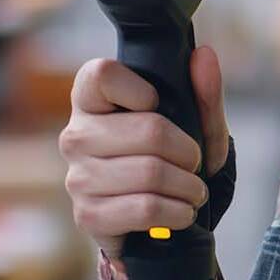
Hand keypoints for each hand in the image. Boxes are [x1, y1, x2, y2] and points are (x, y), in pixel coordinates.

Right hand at [60, 47, 229, 262]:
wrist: (156, 225)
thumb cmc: (170, 162)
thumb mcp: (196, 126)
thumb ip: (202, 92)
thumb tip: (204, 54)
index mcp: (92, 101)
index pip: (102, 74)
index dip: (140, 88)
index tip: (157, 105)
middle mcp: (76, 135)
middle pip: (149, 130)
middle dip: (188, 152)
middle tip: (194, 164)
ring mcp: (77, 177)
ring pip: (151, 172)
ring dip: (188, 186)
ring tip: (193, 191)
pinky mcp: (88, 216)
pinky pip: (146, 208)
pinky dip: (177, 212)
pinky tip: (181, 211)